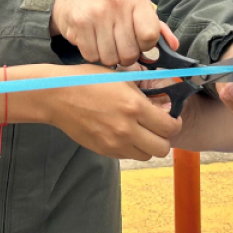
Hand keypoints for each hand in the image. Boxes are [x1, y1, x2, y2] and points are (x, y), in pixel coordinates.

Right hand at [45, 72, 182, 160]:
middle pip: (162, 148)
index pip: (170, 127)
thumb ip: (142, 90)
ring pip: (146, 155)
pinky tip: (124, 134)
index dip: (175, 123)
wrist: (57, 96)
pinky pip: (128, 156)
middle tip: (159, 127)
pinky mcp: (103, 150)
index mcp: (134, 107)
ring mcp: (114, 143)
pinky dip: (131, 148)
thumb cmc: (87, 80)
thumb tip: (161, 101)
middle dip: (165, 138)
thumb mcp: (119, 77)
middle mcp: (127, 129)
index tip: (171, 117)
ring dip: (148, 145)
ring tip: (141, 131)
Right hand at [50, 0, 162, 66]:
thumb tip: (174, 46)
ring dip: (109, 58)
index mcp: (137, 0)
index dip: (145, 46)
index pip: (150, 36)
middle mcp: (117, 4)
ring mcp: (96, 13)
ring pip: (110, 58)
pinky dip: (93, 56)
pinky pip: (92, 56)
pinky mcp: (79, 23)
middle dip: (126, 56)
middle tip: (120, 47)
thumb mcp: (137, 11)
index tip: (138, 42)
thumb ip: (158, 28)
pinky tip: (93, 43)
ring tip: (106, 44)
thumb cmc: (111, 8)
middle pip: (129, 52)